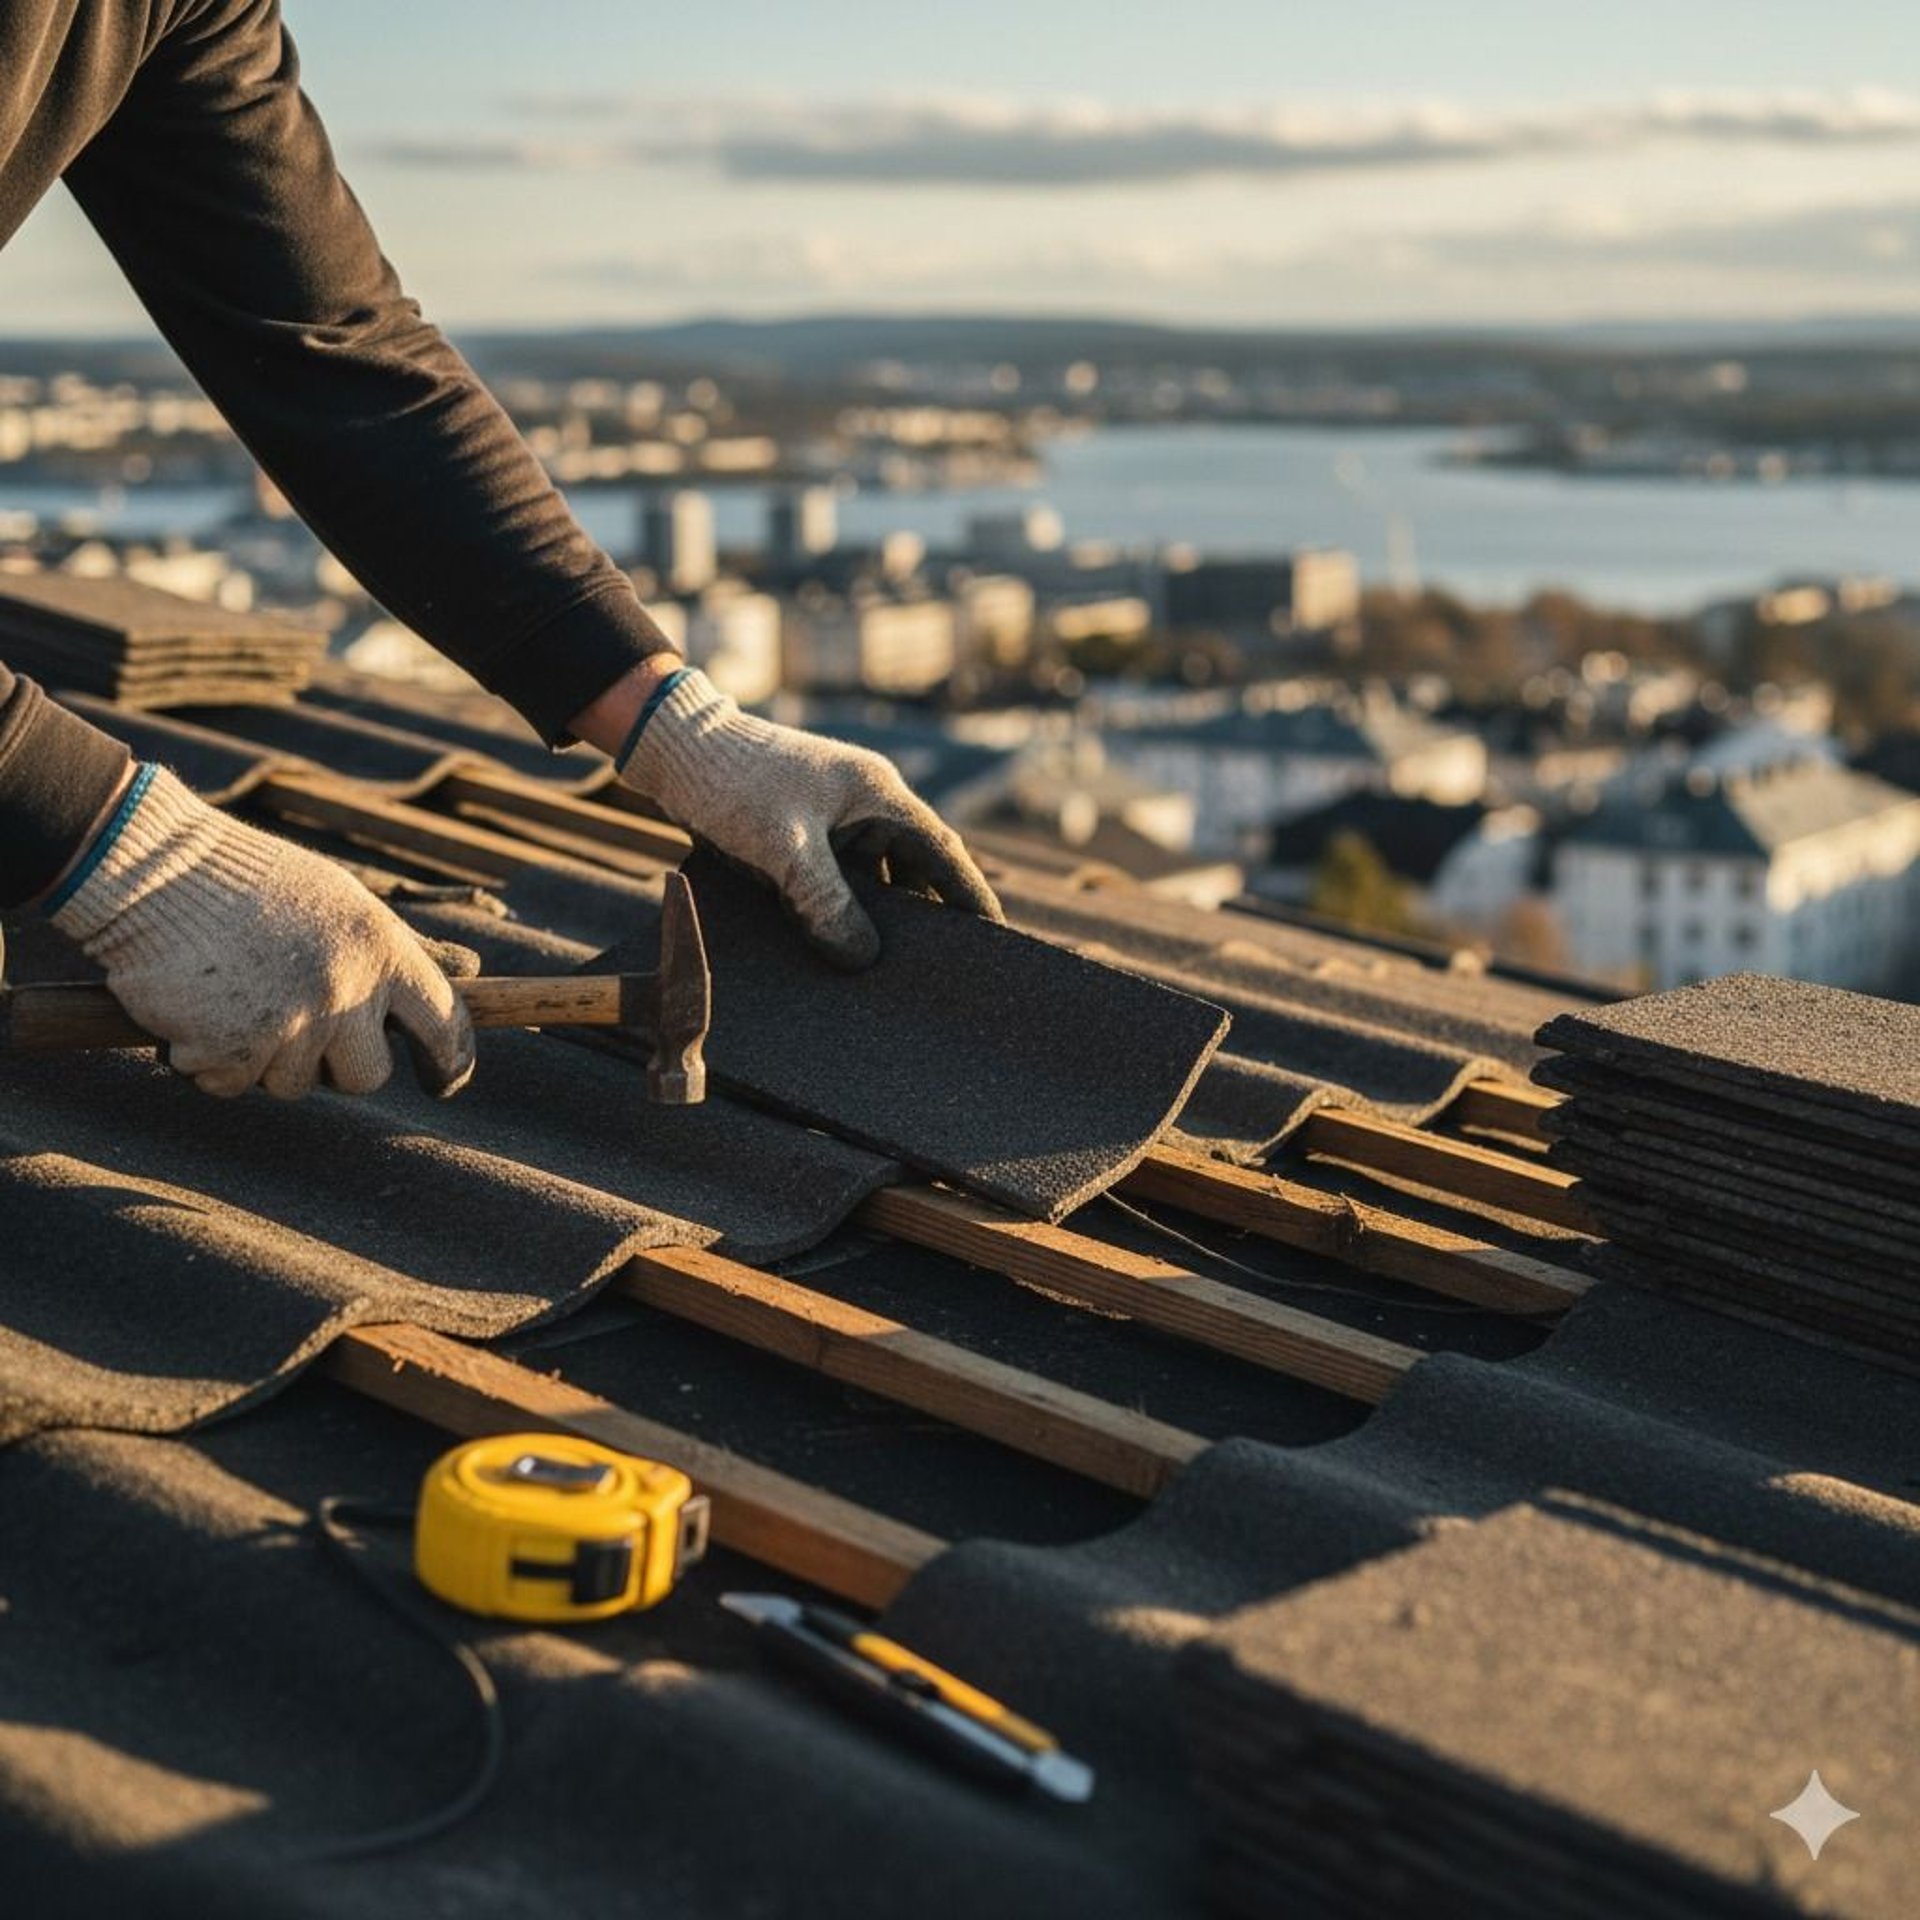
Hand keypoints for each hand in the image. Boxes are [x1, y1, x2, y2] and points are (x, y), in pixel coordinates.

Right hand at [49, 766, 476, 1098]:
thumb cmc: (252, 883)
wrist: (152, 867)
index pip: (445, 1023)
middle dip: (333, 1064)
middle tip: (294, 1021)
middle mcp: (345, 990)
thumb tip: (474, 971)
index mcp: (382, 948)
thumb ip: (406, 948)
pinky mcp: (229, 1048)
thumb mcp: (344, 902)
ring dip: (262, 1057)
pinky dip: (208, 1060)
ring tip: (235, 997)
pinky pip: (229, 1083)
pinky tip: (196, 1010)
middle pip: (365, 1077)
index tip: (443, 1082)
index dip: (452, 1062)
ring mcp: (288, 1023)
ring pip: (291, 1084)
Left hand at [613, 668, 1002, 967]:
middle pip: (911, 870)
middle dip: (922, 918)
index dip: (970, 896)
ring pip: (871, 879)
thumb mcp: (784, 848)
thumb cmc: (732, 782)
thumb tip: (864, 958)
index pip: (942, 852)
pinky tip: (830, 946)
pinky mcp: (802, 834)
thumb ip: (827, 903)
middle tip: (937, 971)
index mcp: (878, 794)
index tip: (995, 939)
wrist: (672, 748)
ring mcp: (833, 819)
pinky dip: (836, 910)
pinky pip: (835, 880)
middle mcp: (865, 804)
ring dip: (873, 918)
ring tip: (881, 971)